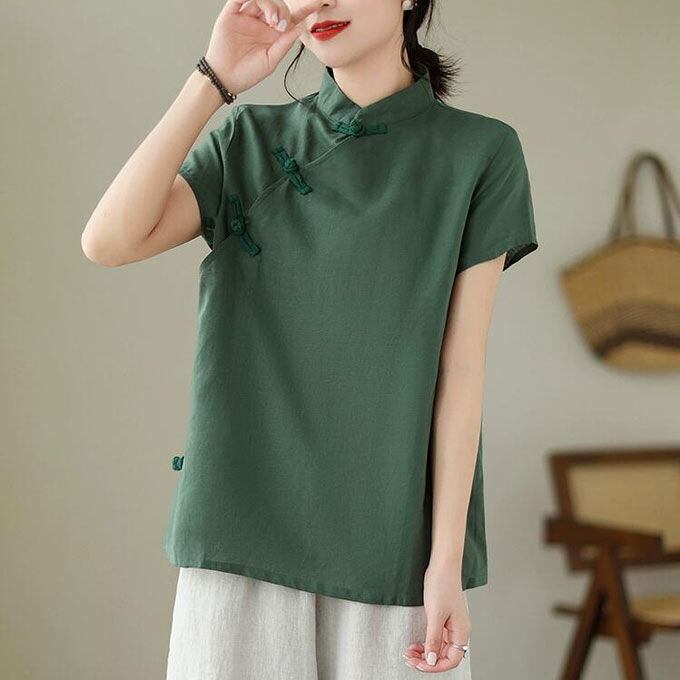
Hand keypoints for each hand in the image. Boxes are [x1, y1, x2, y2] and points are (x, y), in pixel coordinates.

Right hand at [203, 0, 324, 96]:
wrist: (226, 79)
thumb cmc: (247, 73)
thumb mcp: (271, 61)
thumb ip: (285, 44)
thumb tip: (300, 28)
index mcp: (272, 34)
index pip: (290, 18)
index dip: (303, 10)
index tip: (317, 4)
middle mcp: (260, 22)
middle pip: (276, 4)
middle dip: (282, 10)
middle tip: (281, 25)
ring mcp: (245, 17)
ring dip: (270, 4)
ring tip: (272, 20)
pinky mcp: (231, 15)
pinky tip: (257, 2)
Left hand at [403, 563, 470, 672]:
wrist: (442, 565)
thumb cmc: (442, 585)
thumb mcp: (435, 614)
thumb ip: (433, 639)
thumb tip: (431, 660)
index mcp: (461, 632)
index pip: (452, 660)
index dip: (435, 666)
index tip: (420, 665)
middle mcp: (458, 631)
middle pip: (444, 656)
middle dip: (426, 661)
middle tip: (410, 659)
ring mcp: (450, 625)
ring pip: (438, 648)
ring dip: (424, 653)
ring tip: (409, 653)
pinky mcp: (443, 619)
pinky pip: (435, 638)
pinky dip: (425, 643)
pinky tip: (415, 645)